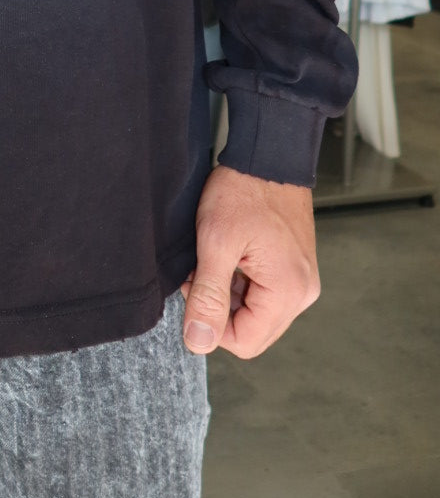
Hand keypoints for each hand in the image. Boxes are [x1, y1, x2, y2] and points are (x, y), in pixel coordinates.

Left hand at [179, 165, 319, 358]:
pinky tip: (229, 255)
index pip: (244, 342)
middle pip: (253, 331)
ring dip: (228, 294)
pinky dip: (241, 283)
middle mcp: (302, 293)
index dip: (210, 323)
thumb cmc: (244, 191)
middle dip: (220, 309)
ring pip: (255, 313)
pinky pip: (264, 294)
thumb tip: (199, 342)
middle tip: (201, 271)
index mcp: (288, 292)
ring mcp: (301, 281)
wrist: (268, 156)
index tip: (194, 286)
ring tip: (215, 258)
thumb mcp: (216, 243)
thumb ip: (207, 296)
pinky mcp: (294, 269)